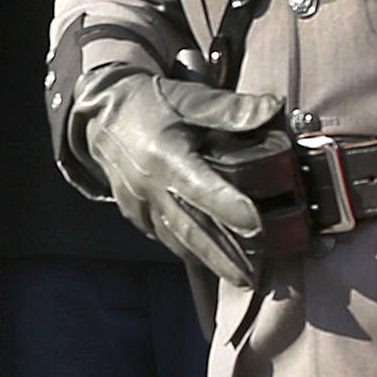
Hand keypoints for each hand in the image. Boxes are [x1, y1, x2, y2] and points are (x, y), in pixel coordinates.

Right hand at [76, 73, 292, 286]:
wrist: (102, 117)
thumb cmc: (152, 104)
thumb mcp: (190, 99)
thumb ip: (231, 109)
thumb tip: (274, 108)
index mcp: (165, 155)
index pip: (200, 187)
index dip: (228, 207)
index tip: (256, 225)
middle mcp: (149, 186)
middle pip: (190, 228)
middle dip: (221, 256)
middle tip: (251, 277)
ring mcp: (140, 205)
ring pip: (177, 239)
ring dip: (208, 260)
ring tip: (241, 277)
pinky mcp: (136, 215)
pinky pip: (165, 237)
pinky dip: (189, 251)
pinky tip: (213, 263)